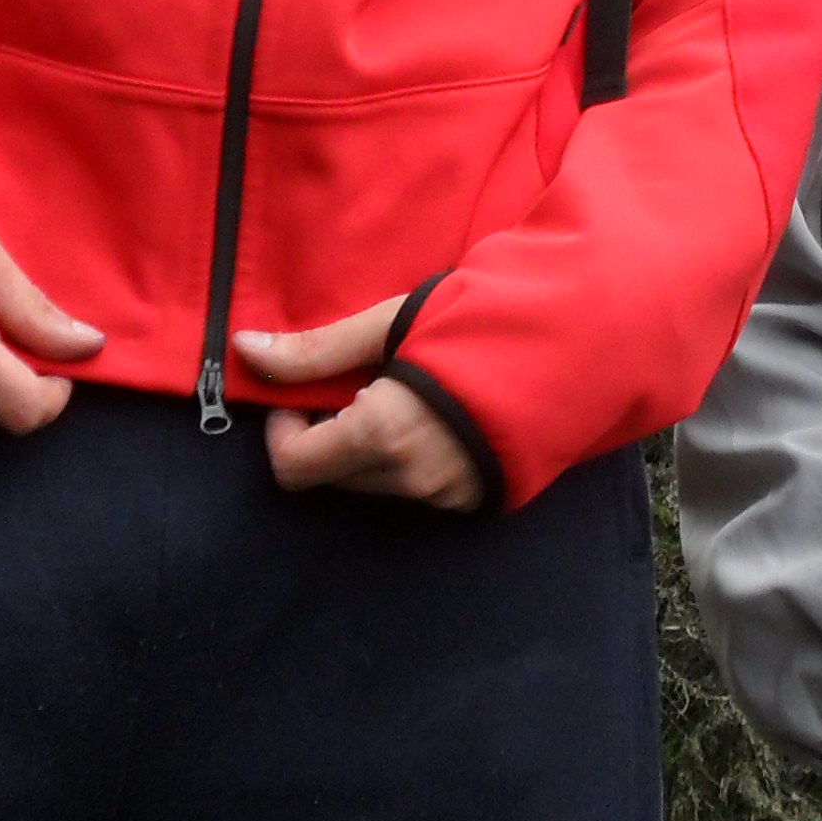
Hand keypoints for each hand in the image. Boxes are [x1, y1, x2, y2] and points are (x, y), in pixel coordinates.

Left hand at [233, 293, 484, 509]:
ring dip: (369, 444)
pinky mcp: (475, 499)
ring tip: (406, 390)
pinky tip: (439, 412)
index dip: (283, 427)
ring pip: (374, 482)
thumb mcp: (393, 322)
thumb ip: (318, 349)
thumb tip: (244, 350)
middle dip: (328, 432)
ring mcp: (446, 496)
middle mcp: (409, 480)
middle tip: (358, 380)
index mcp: (380, 436)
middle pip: (332, 474)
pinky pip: (416, 487)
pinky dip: (408, 456)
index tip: (307, 390)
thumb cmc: (478, 321)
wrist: (577, 346)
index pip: (293, 467)